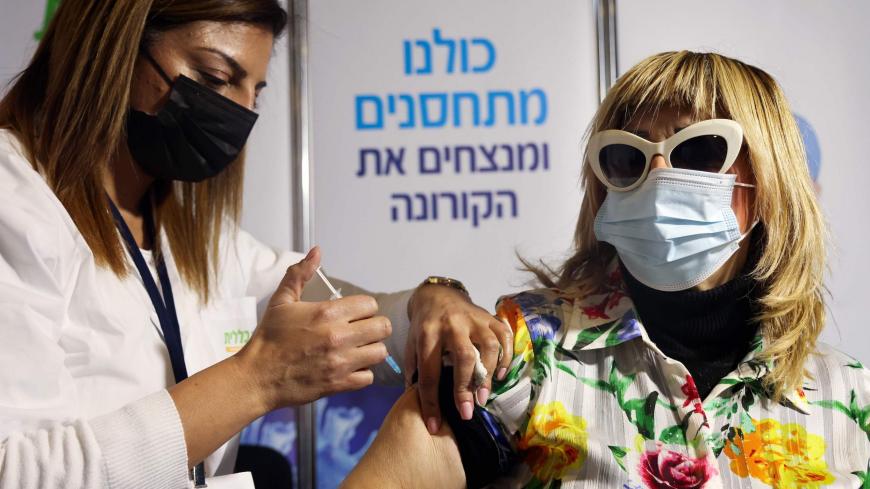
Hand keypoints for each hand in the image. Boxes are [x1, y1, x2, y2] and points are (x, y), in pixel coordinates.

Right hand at [237, 247, 391, 410]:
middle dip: (374, 327)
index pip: (370, 304)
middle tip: (361, 331)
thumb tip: (316, 252)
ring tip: (358, 349)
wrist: (257, 376)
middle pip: (383, 327)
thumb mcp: (282, 301)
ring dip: (371, 350)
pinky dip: (362, 373)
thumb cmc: (269, 339)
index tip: (354, 314)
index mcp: (327, 313)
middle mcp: (338, 336)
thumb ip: (300, 273)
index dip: (364, 308)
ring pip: (380, 352)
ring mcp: (340, 361)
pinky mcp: (339, 384)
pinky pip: (369, 377)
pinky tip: (349, 368)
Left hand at [406, 284, 513, 433]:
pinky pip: (504, 335)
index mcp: (427, 334)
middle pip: (464, 356)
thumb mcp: (411, 345)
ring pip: (488, 345)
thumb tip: (418, 405)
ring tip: (483, 395)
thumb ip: (414, 372)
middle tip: (467, 411)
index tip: (434, 425)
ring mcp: (473, 319)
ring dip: (488, 373)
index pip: (429, 372)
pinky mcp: (489, 316)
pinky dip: (506, 355)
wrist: (437, 296)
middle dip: (465, 387)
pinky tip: (500, 374)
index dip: (431, 402)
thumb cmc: (424, 327)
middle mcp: (452, 325)